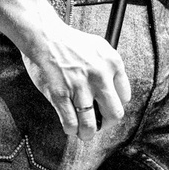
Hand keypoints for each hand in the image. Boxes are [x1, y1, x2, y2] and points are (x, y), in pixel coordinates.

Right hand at [17, 18, 131, 139]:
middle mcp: (100, 75)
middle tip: (98, 124)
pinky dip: (71, 129)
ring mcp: (79, 86)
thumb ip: (109, 67)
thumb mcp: (98, 47)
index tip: (106, 108)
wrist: (43, 35)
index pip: (125, 97)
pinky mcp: (60, 95)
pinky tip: (69, 126)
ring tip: (84, 132)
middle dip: (106, 124)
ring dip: (87, 133)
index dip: (114, 105)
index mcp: (112, 62)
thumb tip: (113, 91)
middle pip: (114, 114)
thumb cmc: (68, 41)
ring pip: (91, 125)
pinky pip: (70, 123)